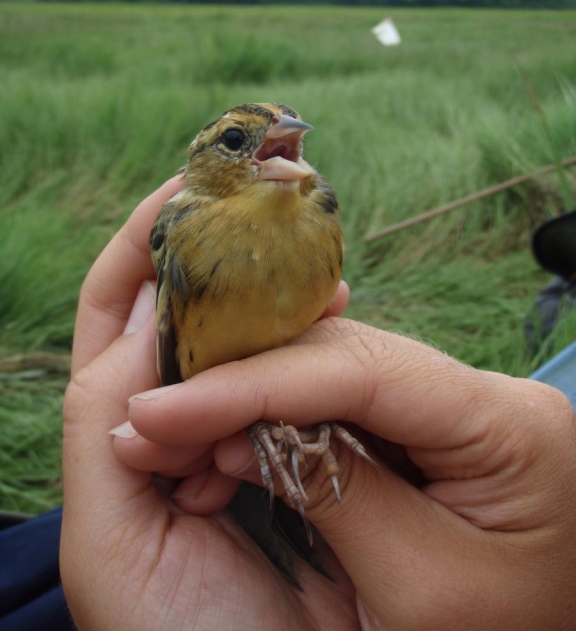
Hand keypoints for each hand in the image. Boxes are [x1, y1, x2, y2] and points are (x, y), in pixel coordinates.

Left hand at [60, 179, 355, 630]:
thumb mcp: (110, 537)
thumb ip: (106, 422)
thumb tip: (153, 307)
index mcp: (120, 429)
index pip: (117, 313)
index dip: (141, 246)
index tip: (182, 191)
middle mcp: (179, 415)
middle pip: (188, 313)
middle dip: (219, 260)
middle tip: (266, 218)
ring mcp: (240, 427)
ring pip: (249, 341)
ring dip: (274, 302)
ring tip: (317, 275)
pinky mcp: (296, 446)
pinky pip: (298, 379)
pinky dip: (313, 347)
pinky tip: (338, 325)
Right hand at [122, 307, 575, 628]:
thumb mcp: (420, 592)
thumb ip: (336, 494)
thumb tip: (245, 431)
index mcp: (508, 424)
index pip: (360, 373)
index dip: (251, 385)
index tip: (160, 408)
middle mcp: (485, 392)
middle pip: (344, 360)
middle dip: (243, 386)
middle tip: (156, 417)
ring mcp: (459, 403)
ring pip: (336, 374)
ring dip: (257, 401)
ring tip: (185, 433)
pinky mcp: (434, 422)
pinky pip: (347, 404)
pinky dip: (286, 422)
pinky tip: (240, 443)